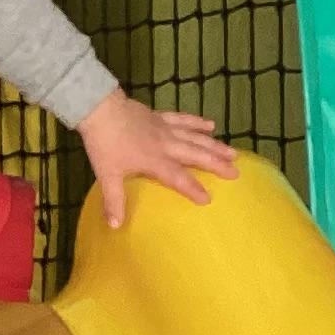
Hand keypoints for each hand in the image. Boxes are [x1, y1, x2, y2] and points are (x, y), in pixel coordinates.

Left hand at [77, 91, 238, 227]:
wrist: (99, 109)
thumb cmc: (104, 144)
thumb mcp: (107, 175)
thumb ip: (114, 200)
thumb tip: (115, 226)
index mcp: (154, 161)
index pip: (178, 177)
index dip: (193, 188)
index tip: (208, 199)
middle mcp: (165, 145)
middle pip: (195, 155)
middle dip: (216, 164)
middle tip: (235, 173)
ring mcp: (164, 129)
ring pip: (195, 137)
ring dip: (214, 145)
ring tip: (233, 153)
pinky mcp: (160, 116)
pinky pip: (183, 119)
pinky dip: (197, 122)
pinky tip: (211, 125)